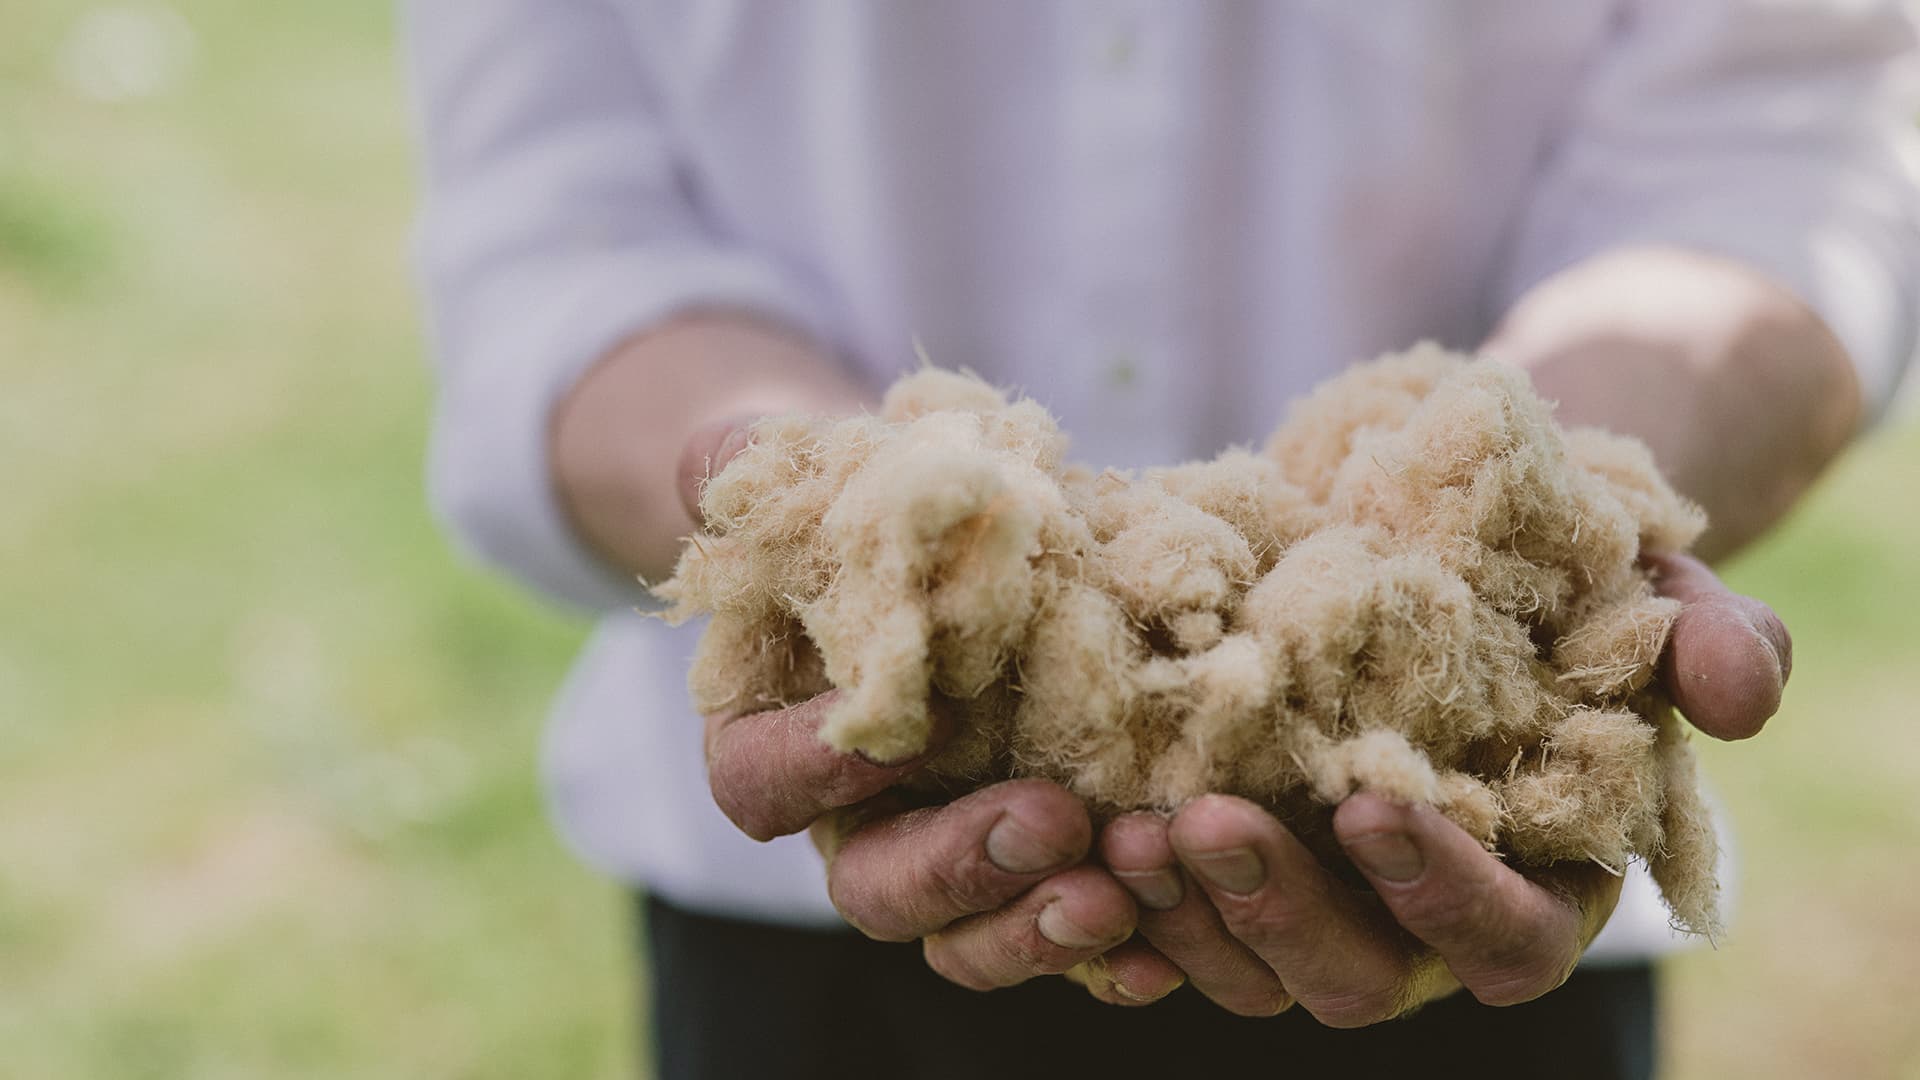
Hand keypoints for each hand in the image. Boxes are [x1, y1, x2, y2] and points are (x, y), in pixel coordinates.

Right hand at [685, 420, 1139, 991]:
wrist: (958, 528)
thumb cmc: (857, 495)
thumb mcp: (790, 466)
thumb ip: (743, 471)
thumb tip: (725, 472)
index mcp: (774, 737)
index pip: (762, 783)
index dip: (813, 771)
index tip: (889, 737)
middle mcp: (857, 818)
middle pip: (878, 885)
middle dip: (961, 868)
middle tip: (1052, 823)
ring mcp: (954, 848)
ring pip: (973, 932)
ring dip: (1042, 924)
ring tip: (1118, 891)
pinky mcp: (1044, 860)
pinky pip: (1068, 927)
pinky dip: (1117, 945)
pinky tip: (1168, 936)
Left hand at [1083, 554, 1791, 1018]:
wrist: (1452, 557)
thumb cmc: (1570, 589)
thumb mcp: (1657, 595)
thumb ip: (1715, 639)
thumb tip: (1735, 692)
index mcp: (1540, 886)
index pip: (1505, 938)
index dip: (1443, 889)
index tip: (1371, 803)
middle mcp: (1423, 922)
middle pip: (1357, 977)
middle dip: (1279, 910)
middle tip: (1200, 822)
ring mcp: (1322, 905)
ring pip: (1247, 966)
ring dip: (1182, 913)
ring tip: (1117, 830)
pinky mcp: (1237, 870)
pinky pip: (1172, 926)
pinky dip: (1126, 899)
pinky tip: (1075, 834)